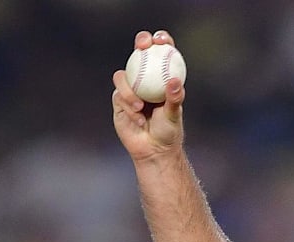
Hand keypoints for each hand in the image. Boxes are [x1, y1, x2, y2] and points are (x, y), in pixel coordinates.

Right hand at [112, 30, 185, 161]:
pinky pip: (119, 96)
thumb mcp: (174, 115)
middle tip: (143, 46)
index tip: (161, 40)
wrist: (152, 150)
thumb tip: (174, 82)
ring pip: (123, 77)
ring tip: (140, 108)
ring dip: (131, 90)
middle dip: (141, 43)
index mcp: (162, 78)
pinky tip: (139, 119)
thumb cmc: (168, 131)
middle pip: (139, 52)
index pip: (162, 53)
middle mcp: (145, 79)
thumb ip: (174, 99)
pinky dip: (129, 107)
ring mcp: (130, 88)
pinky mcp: (119, 100)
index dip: (161, 41)